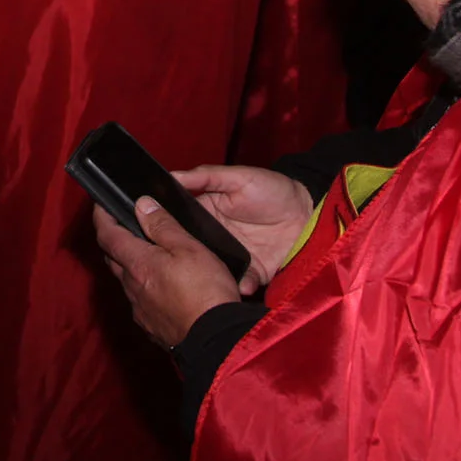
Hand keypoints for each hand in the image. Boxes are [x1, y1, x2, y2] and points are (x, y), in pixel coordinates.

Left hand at [94, 197, 243, 349]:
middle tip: (123, 225)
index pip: (107, 235)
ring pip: (126, 281)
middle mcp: (132, 288)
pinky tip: (161, 286)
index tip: (100, 205)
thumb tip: (142, 205)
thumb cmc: (206, 292)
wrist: (217, 341)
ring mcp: (140, 309)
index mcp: (138, 264)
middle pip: (113, 258)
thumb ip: (163, 226)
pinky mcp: (151, 326)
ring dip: (131, 265)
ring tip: (149, 254)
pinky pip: (139, 301)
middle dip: (114, 239)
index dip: (101, 217)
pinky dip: (144, 288)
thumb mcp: (190, 249)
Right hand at [174, 165, 315, 292]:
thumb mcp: (238, 177)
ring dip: (211, 275)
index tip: (153, 231)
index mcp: (207, 212)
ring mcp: (232, 256)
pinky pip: (240, 282)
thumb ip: (206, 176)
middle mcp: (215, 237)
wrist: (308, 214)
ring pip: (213, 269)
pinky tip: (242, 284)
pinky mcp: (251, 272)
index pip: (179, 222)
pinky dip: (240, 284)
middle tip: (177, 262)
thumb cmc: (272, 189)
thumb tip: (172, 175)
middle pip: (192, 250)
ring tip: (209, 279)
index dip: (166, 226)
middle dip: (185, 257)